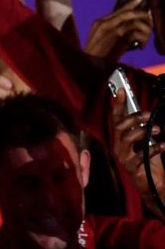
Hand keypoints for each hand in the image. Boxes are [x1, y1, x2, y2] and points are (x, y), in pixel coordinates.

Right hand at [85, 0, 152, 61]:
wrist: (89, 64)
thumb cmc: (95, 56)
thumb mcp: (101, 41)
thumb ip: (112, 32)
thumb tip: (130, 28)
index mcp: (99, 23)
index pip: (118, 10)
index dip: (131, 4)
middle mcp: (105, 23)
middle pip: (128, 13)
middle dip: (142, 16)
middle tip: (150, 21)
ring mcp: (112, 29)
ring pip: (134, 21)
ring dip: (145, 29)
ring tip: (145, 38)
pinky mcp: (118, 38)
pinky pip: (136, 33)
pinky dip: (142, 39)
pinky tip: (140, 46)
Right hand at [111, 90, 164, 207]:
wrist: (153, 185)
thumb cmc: (149, 162)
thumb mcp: (146, 142)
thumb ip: (143, 130)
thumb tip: (147, 115)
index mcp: (120, 138)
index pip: (116, 118)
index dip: (118, 104)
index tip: (120, 90)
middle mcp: (118, 146)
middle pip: (120, 126)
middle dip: (135, 118)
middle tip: (149, 115)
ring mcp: (123, 157)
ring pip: (126, 138)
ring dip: (142, 131)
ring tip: (157, 129)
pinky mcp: (132, 168)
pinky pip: (141, 155)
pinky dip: (154, 149)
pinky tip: (163, 146)